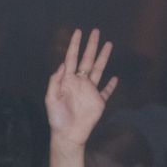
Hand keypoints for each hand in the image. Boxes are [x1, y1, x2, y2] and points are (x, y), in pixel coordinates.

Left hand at [45, 28, 116, 148]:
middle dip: (91, 45)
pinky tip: (115, 77)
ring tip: (108, 44)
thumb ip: (55, 81)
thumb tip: (63, 65)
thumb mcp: (51, 98)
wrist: (68, 134)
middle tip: (96, 31)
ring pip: (98, 70)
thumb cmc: (57, 118)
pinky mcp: (99, 102)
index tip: (78, 32)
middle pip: (87, 60)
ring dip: (103, 57)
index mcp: (68, 80)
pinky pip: (106, 91)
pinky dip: (111, 85)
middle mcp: (80, 83)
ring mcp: (90, 91)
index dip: (74, 45)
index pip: (71, 58)